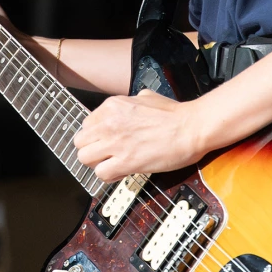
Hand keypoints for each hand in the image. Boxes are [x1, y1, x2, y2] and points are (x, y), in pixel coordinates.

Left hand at [73, 90, 207, 180]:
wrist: (191, 127)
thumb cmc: (175, 114)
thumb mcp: (147, 96)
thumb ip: (130, 102)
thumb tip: (129, 104)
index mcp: (113, 106)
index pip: (86, 124)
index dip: (96, 135)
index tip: (105, 140)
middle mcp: (109, 123)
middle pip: (80, 142)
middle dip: (92, 149)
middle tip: (105, 153)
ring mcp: (115, 143)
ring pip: (84, 158)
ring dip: (97, 163)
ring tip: (112, 163)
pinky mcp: (125, 162)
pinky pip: (101, 173)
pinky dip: (109, 175)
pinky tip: (121, 171)